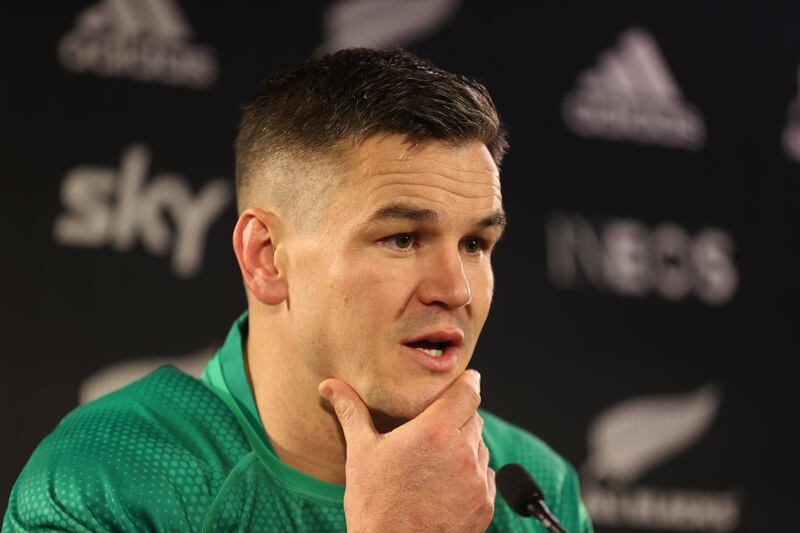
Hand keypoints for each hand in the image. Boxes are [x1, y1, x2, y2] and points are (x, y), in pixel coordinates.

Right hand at [319, 370, 494, 531]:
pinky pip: (486, 477)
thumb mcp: (361, 453)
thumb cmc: (374, 505)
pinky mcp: (485, 505)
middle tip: (435, 428)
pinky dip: (471, 475)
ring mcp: (477, 481)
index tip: (467, 378)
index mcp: (435, 432)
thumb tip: (329, 385)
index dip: (468, 381)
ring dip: (465, 447)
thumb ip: (352, 412)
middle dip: (458, 418)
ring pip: (480, 447)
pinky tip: (445, 485)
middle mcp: (463, 452)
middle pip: (473, 418)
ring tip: (435, 462)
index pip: (468, 392)